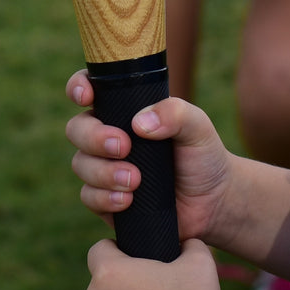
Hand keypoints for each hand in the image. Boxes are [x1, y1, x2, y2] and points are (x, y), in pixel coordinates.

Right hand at [65, 71, 231, 244]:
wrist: (212, 201)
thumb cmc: (202, 154)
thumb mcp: (198, 126)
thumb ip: (175, 113)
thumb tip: (139, 123)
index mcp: (126, 109)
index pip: (90, 89)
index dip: (79, 87)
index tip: (86, 96)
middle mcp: (109, 135)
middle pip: (77, 129)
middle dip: (93, 137)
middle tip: (124, 146)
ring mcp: (105, 167)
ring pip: (80, 164)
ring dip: (103, 172)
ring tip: (135, 180)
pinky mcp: (106, 199)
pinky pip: (89, 196)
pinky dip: (104, 198)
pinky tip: (127, 200)